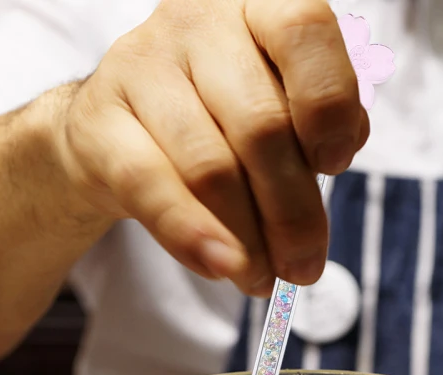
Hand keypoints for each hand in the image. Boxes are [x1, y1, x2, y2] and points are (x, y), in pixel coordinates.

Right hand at [54, 0, 368, 296]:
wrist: (112, 133)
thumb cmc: (214, 118)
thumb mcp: (275, 105)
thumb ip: (315, 121)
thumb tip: (342, 150)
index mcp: (256, 5)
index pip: (303, 30)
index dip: (329, 103)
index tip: (336, 164)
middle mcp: (198, 21)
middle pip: (261, 123)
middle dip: (293, 212)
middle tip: (304, 267)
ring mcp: (142, 66)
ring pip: (211, 167)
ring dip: (247, 240)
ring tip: (262, 280)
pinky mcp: (99, 122)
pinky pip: (151, 188)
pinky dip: (193, 236)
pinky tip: (221, 268)